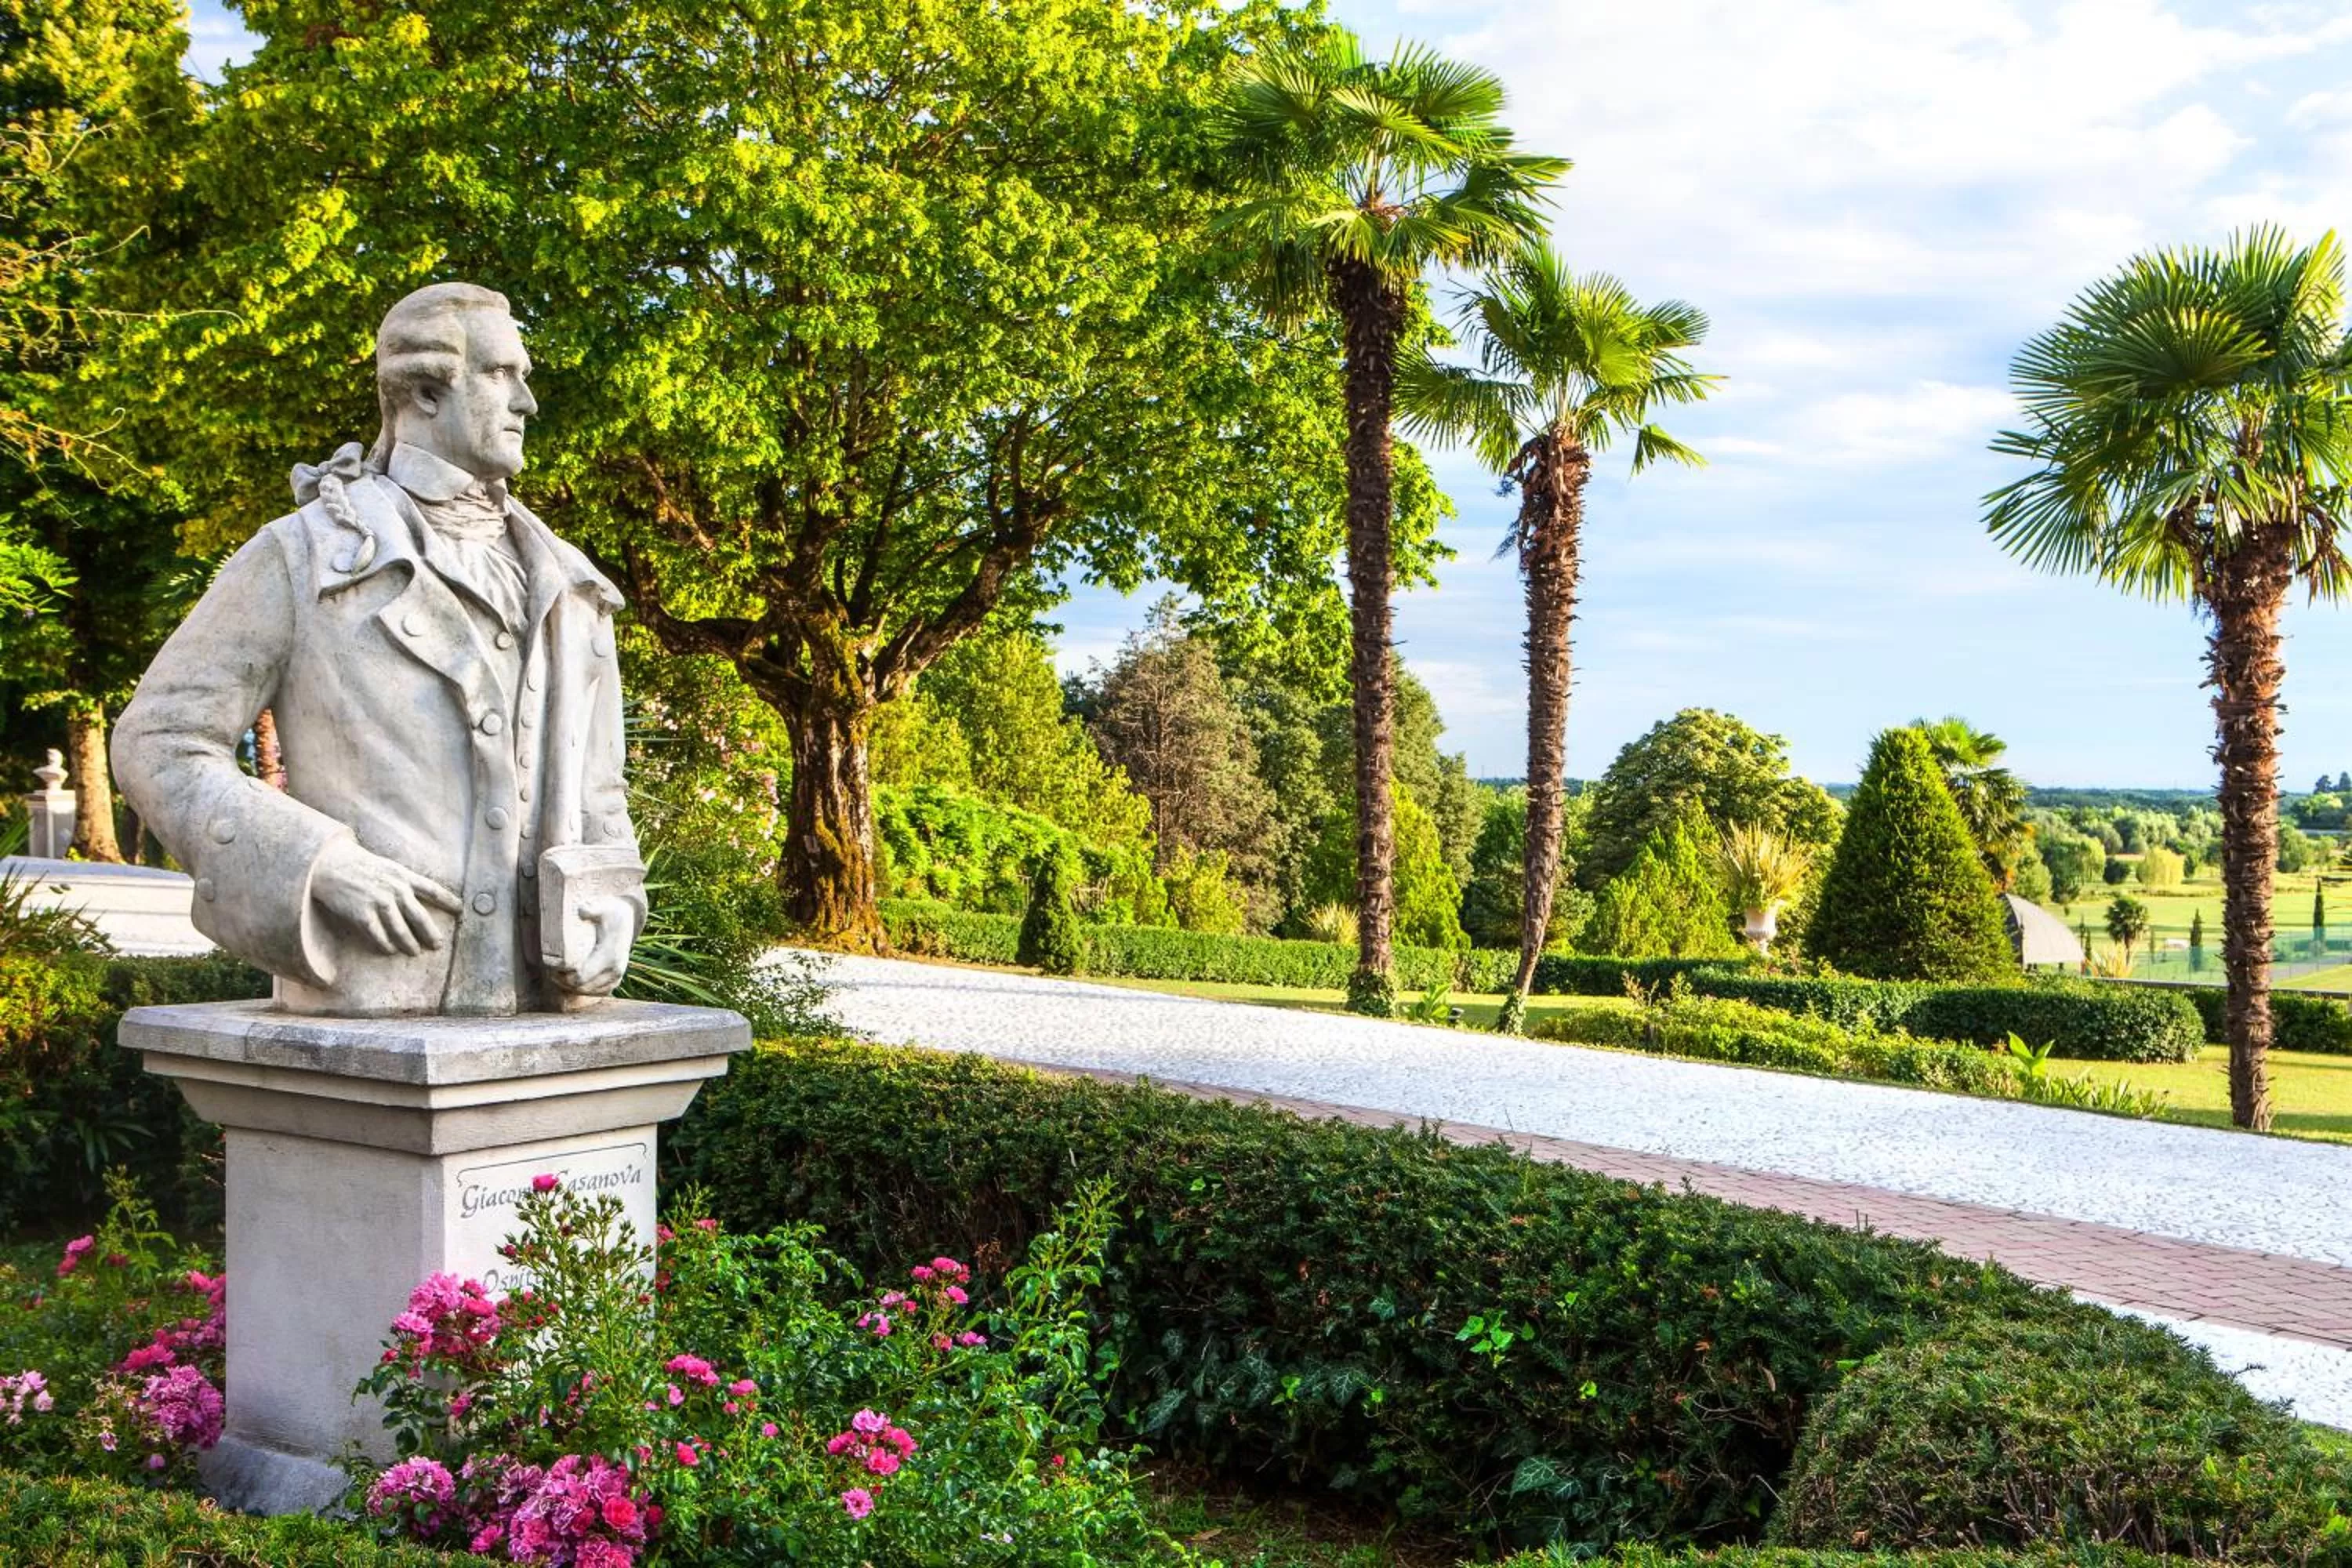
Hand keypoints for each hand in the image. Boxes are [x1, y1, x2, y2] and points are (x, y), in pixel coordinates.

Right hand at [311, 837, 461, 956]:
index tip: (460, 910)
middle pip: (419, 916)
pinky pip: (379, 936)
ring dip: (409, 944)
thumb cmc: (362, 867)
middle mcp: (395, 890)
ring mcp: (379, 903)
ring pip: (400, 930)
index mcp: (403, 876)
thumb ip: (404, 881)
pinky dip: (386, 945)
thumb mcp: (389, 867)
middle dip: (430, 933)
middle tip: (437, 945)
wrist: (331, 866)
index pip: (433, 889)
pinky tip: (390, 950)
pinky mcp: (363, 915)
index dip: (448, 900)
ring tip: (414, 951)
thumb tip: (419, 899)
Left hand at [551, 894, 635, 996]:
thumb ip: (592, 909)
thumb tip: (581, 910)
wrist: (629, 919)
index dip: (563, 976)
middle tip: (550, 970)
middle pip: (581, 986)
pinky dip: (582, 989)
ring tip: (557, 975)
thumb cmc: (612, 913)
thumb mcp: (604, 908)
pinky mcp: (615, 981)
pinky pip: (596, 992)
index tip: (552, 966)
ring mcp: (616, 977)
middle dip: (563, 981)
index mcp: (610, 956)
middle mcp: (614, 970)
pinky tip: (571, 980)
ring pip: (587, 992)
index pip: (581, 976)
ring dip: (571, 986)